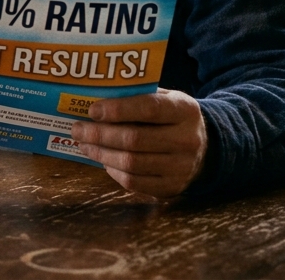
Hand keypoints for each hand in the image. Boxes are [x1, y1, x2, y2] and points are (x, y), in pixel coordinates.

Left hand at [71, 88, 207, 198]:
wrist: (206, 149)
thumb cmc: (173, 118)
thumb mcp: (166, 99)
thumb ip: (138, 97)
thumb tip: (96, 99)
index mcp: (185, 110)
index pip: (149, 109)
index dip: (118, 110)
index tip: (92, 110)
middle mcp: (186, 140)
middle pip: (135, 140)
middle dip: (100, 134)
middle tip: (77, 129)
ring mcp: (181, 167)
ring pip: (131, 164)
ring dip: (101, 154)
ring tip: (84, 145)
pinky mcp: (172, 187)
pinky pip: (134, 183)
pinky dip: (113, 172)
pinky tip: (103, 160)